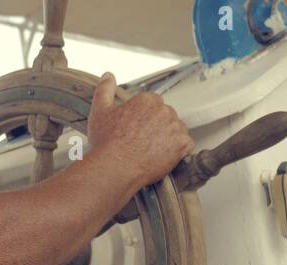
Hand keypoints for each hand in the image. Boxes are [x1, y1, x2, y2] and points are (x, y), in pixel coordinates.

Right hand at [87, 72, 194, 190]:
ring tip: (151, 152)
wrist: (115, 168)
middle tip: (141, 143)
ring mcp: (175, 127)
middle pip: (166, 118)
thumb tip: (108, 76)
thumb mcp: (99, 112)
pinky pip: (186, 146)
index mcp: (148, 100)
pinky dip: (178, 152)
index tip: (135, 131)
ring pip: (176, 131)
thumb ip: (105, 90)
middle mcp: (164, 110)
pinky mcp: (182, 145)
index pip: (153, 106)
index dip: (143, 120)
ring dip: (168, 139)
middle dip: (157, 128)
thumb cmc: (106, 143)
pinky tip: (163, 158)